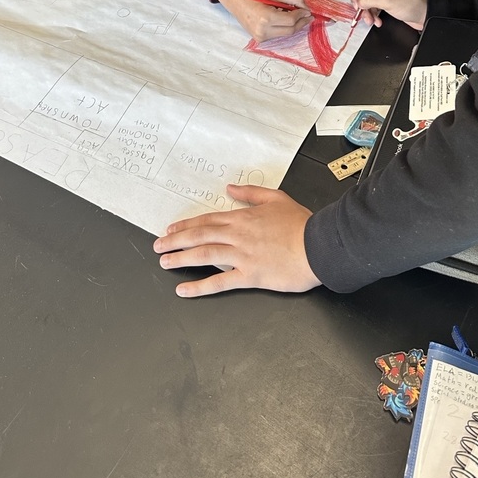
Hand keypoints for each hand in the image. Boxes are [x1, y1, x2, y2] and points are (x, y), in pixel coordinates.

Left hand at [154, 184, 319, 296]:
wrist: (319, 246)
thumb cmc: (301, 224)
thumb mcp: (276, 198)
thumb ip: (250, 193)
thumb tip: (230, 187)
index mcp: (243, 218)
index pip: (208, 220)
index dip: (186, 225)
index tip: (171, 229)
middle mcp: (238, 236)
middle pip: (200, 236)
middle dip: (175, 240)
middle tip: (158, 245)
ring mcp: (242, 256)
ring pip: (204, 255)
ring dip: (181, 258)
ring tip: (164, 261)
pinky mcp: (250, 276)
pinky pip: (219, 282)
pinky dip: (199, 287)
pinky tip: (184, 289)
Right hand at [216, 0, 311, 40]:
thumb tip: (305, 6)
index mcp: (265, 18)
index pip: (291, 20)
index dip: (302, 15)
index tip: (308, 10)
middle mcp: (262, 31)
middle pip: (290, 30)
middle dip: (301, 22)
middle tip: (308, 15)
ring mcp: (259, 36)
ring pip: (285, 33)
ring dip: (292, 25)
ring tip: (296, 14)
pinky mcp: (258, 38)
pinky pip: (277, 34)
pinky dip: (283, 27)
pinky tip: (284, 18)